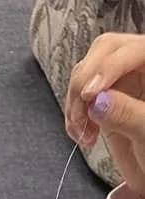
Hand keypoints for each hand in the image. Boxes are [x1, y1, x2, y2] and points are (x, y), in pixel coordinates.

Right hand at [67, 34, 144, 198]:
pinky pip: (79, 96)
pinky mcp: (104, 98)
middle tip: (82, 115)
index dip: (106, 68)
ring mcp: (120, 80)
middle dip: (85, 82)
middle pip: (104, 51)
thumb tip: (97, 101)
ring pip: (86, 72)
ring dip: (76, 103)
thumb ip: (127, 114)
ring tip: (84, 135)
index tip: (89, 97)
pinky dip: (74, 116)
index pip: (129, 49)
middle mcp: (138, 65)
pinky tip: (82, 136)